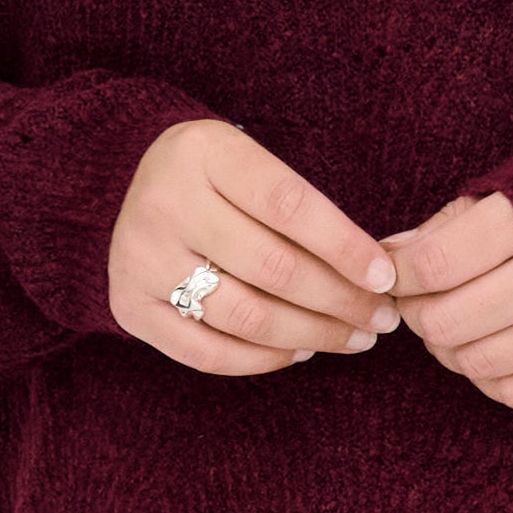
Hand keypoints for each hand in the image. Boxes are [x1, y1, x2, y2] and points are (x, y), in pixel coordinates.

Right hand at [110, 119, 401, 373]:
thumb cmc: (215, 179)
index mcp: (204, 153)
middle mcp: (164, 204)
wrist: (125, 187)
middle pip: (272, 268)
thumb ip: (300, 208)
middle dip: (340, 301)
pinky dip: (264, 358)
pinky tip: (300, 350)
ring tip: (353, 337)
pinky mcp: (129, 305)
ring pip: (245, 316)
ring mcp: (141, 258)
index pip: (289, 206)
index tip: (386, 277)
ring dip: (311, 335)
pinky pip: (207, 353)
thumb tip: (373, 275)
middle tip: (381, 319)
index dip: (345, 247)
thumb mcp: (250, 164)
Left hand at [387, 188, 512, 409]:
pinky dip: (484, 375)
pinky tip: (483, 345)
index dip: (399, 274)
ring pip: (474, 359)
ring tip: (446, 322)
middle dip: (415, 314)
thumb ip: (452, 222)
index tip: (391, 271)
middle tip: (413, 300)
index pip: (436, 264)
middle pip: (447, 319)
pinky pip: (510, 390)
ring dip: (444, 348)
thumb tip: (392, 253)